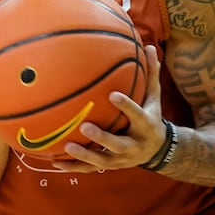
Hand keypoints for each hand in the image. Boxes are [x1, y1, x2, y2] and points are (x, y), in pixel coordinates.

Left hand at [52, 44, 168, 172]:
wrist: (159, 149)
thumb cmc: (151, 115)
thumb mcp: (154, 97)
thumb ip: (150, 74)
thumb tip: (151, 46)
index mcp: (145, 125)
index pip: (136, 114)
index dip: (126, 106)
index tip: (112, 94)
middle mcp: (134, 145)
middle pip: (118, 144)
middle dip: (102, 137)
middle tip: (84, 126)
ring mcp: (121, 159)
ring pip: (102, 160)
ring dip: (84, 155)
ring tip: (66, 146)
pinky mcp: (111, 165)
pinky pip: (90, 168)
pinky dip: (73, 166)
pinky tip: (55, 162)